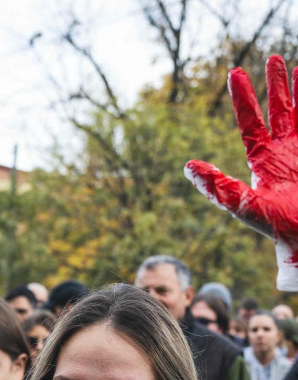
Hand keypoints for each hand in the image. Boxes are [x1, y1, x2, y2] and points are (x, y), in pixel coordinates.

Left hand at [185, 56, 297, 290]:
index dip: (243, 97)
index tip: (235, 72)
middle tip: (273, 57)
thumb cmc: (278, 226)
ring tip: (296, 64)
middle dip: (275, 84)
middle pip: (278, 110)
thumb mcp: (243, 204)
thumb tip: (188, 167)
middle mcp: (282, 151)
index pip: (250, 121)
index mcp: (262, 159)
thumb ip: (217, 186)